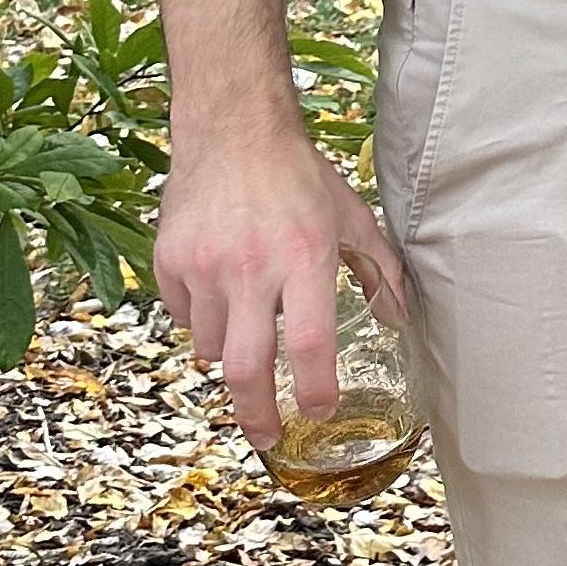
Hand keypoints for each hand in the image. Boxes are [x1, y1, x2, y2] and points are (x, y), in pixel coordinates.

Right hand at [155, 122, 399, 449]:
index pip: (309, 344)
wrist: (232, 130)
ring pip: (213, 349)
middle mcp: (251, 267)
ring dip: (232, 352)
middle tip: (269, 436)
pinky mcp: (168, 262)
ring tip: (249, 320)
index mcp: (304, 257)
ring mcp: (204, 267)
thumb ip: (377, 269)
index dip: (316, 388)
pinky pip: (186, 319)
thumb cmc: (297, 175)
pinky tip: (220, 289)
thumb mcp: (350, 216)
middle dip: (257, 415)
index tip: (321, 408)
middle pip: (247, 369)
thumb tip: (397, 318)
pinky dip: (204, 320)